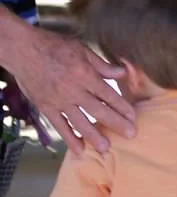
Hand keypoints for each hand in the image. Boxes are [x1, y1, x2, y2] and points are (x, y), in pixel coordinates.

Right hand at [11, 25, 130, 152]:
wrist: (23, 50)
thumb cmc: (54, 46)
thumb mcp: (82, 49)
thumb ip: (102, 65)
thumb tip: (122, 73)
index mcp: (85, 75)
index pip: (109, 95)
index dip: (122, 107)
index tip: (133, 117)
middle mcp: (73, 91)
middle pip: (99, 111)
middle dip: (116, 123)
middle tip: (130, 134)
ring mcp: (58, 101)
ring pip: (80, 122)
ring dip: (94, 136)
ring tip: (106, 148)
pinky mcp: (45, 107)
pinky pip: (59, 126)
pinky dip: (69, 138)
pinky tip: (79, 149)